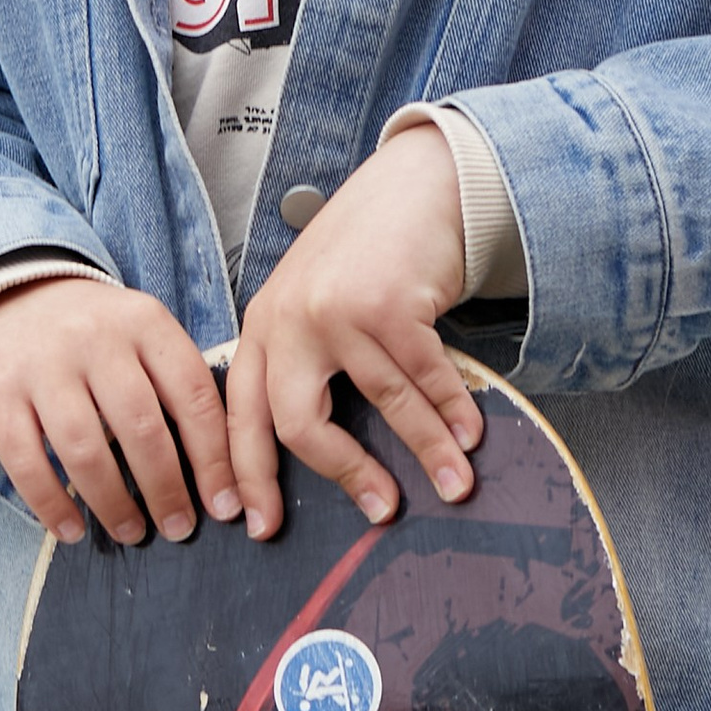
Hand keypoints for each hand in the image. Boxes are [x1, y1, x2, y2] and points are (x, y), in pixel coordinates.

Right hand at [0, 277, 239, 549]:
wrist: (10, 297)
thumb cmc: (95, 334)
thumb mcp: (142, 335)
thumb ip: (176, 385)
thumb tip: (220, 474)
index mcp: (144, 322)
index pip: (193, 395)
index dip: (213, 458)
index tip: (224, 506)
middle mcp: (95, 338)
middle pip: (141, 426)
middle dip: (166, 489)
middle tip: (178, 529)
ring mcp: (43, 365)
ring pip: (85, 449)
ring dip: (113, 503)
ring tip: (131, 532)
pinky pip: (26, 461)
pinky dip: (51, 505)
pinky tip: (71, 531)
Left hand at [228, 125, 482, 541]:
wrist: (413, 183)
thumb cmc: (365, 249)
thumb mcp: (311, 300)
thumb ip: (303, 359)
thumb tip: (319, 450)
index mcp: (263, 325)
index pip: (240, 415)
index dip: (247, 476)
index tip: (258, 526)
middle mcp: (289, 318)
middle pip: (298, 423)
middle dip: (342, 475)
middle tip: (377, 511)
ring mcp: (337, 309)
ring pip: (382, 404)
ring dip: (427, 450)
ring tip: (454, 483)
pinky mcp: (388, 302)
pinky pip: (426, 375)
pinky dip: (453, 410)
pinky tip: (470, 433)